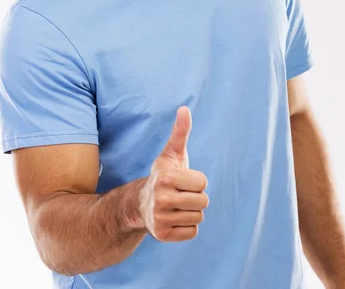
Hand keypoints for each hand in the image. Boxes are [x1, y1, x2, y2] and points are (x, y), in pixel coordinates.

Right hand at [138, 106, 208, 241]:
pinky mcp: (162, 235)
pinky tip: (174, 218)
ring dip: (191, 212)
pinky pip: (192, 232)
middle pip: (203, 201)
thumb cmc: (164, 175)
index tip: (182, 180)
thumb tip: (185, 108)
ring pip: (198, 217)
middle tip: (180, 194)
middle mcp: (161, 199)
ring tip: (176, 206)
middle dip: (195, 197)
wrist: (141, 202)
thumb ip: (180, 132)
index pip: (203, 182)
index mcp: (166, 177)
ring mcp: (160, 218)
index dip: (196, 180)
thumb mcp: (172, 153)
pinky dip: (187, 227)